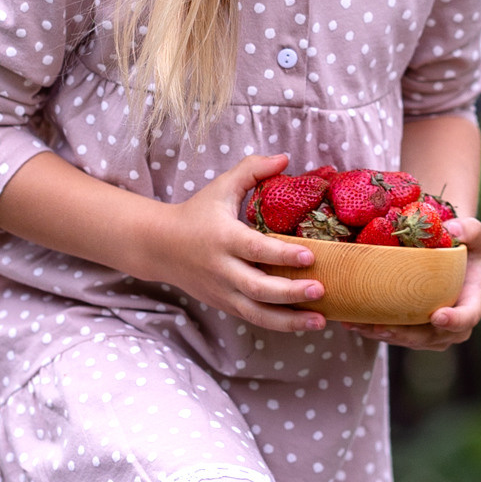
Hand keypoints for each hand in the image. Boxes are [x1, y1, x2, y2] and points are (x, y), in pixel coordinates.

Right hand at [138, 153, 331, 332]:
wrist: (159, 246)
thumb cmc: (196, 213)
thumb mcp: (221, 187)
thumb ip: (252, 169)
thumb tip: (285, 157)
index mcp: (223, 238)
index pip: (255, 249)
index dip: (282, 254)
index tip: (310, 256)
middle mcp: (222, 269)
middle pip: (258, 288)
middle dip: (290, 293)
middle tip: (320, 290)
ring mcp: (222, 292)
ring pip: (257, 313)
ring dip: (290, 320)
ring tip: (320, 320)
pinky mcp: (224, 305)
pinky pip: (253, 318)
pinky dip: (279, 324)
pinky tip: (304, 323)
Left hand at [347, 211, 480, 350]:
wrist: (443, 254)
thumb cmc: (463, 244)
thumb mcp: (474, 232)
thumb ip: (471, 229)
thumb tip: (454, 230)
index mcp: (472, 304)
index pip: (467, 318)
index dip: (455, 321)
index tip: (438, 316)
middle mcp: (452, 325)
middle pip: (431, 337)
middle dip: (407, 335)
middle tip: (384, 327)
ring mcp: (430, 331)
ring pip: (408, 340)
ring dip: (384, 335)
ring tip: (361, 325)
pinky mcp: (410, 330)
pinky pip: (392, 334)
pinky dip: (372, 330)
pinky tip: (352, 321)